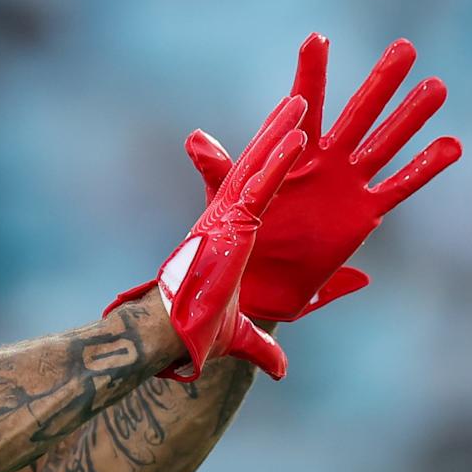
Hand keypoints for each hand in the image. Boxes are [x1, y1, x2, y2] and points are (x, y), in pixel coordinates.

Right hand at [110, 95, 306, 381]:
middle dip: (274, 135)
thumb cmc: (196, 333)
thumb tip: (282, 370)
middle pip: (255, 167)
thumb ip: (264, 348)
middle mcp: (226, 220)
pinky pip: (260, 184)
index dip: (268, 166)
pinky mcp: (231, 223)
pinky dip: (278, 159)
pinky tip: (298, 135)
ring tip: (299, 101)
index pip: (253, 193)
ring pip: (258, 166)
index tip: (282, 142)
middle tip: (293, 102)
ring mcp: (228, 218)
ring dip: (279, 133)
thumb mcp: (243, 335)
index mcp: (229, 237)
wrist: (173, 334)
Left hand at [186, 34, 460, 321]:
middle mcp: (326, 159)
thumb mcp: (228, 197)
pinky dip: (425, 167)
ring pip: (386, 143)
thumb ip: (218, 167)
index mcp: (293, 150)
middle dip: (381, 82)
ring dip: (411, 116)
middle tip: (404, 47)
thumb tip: (195, 138)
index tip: (317, 38)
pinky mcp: (365, 212)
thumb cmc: (240, 232)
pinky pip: (399, 186)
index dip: (310, 73)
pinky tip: (452, 145)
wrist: (259, 279)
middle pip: (359, 113)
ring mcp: (349, 183)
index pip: (304, 103)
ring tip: (438, 87)